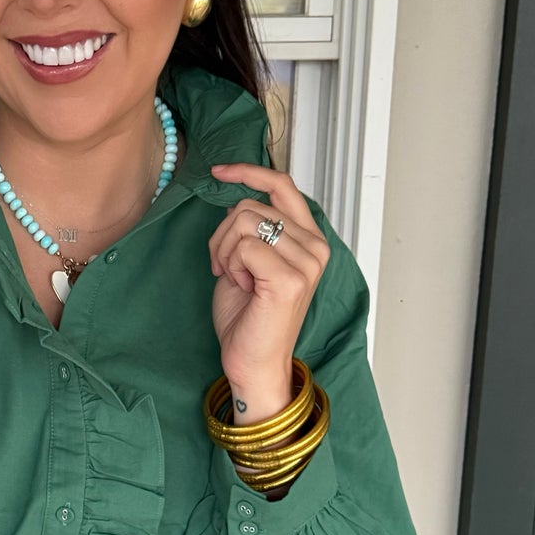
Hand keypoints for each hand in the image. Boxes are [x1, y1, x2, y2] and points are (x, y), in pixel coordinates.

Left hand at [207, 163, 329, 402]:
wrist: (251, 362)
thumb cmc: (248, 317)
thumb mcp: (248, 262)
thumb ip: (252, 230)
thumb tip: (235, 199)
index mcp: (309, 240)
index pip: (282, 186)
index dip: (249, 172)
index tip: (219, 171)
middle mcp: (315, 247)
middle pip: (250, 205)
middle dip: (223, 235)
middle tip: (226, 267)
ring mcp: (306, 262)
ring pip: (243, 222)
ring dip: (226, 251)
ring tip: (237, 279)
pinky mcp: (290, 278)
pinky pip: (244, 246)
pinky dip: (231, 265)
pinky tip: (242, 288)